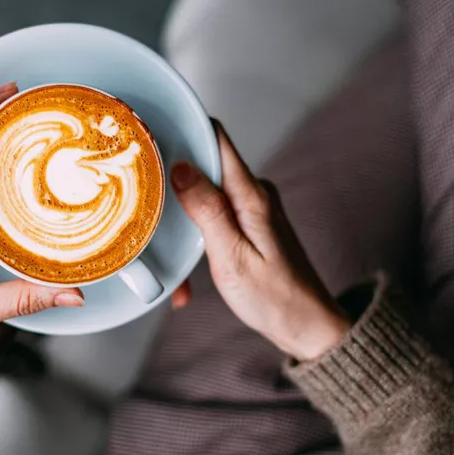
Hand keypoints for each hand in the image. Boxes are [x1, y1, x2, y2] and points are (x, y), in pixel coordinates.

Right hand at [170, 124, 349, 360]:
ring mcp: (252, 207)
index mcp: (251, 196)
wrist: (307, 325)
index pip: (216, 139)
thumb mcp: (232, 258)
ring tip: (173, 261)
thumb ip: (207, 210)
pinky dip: (197, 239)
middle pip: (204, 165)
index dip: (183, 129)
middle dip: (173, 185)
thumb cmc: (275, 298)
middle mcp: (254, 193)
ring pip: (203, 195)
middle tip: (146, 208)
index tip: (150, 135)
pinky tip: (190, 272)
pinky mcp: (249, 223)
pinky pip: (214, 217)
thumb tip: (182, 167)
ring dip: (182, 223)